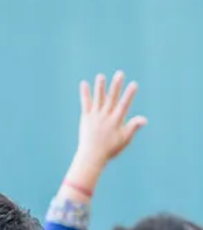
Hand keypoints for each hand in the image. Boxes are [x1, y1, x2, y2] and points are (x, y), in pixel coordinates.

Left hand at [66, 72, 147, 192]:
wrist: (92, 156)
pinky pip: (85, 103)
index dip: (129, 94)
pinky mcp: (86, 117)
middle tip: (120, 73)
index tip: (134, 84)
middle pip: (112, 98)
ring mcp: (95, 116)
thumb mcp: (125, 139)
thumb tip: (144, 119)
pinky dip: (84, 94)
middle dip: (116, 86)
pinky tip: (83, 83)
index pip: (124, 105)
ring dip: (100, 87)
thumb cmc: (111, 149)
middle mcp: (106, 116)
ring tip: (101, 75)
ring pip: (98, 99)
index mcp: (117, 121)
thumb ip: (133, 127)